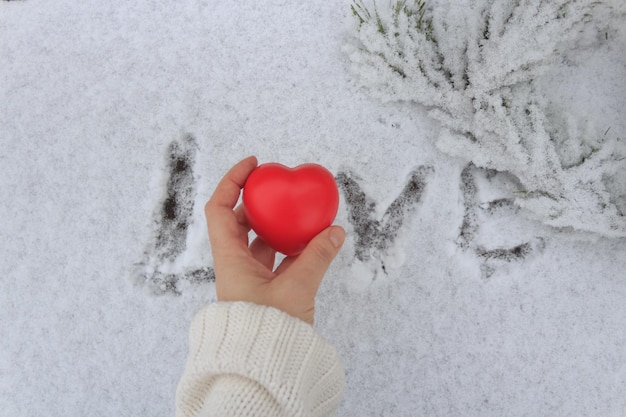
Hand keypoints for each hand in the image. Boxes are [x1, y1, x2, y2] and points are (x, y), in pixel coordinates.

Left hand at [205, 156, 345, 324]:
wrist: (264, 367)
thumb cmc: (269, 330)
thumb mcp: (297, 289)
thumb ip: (317, 257)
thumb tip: (335, 231)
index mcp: (230, 260)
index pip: (220, 208)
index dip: (233, 180)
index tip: (255, 164)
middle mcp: (235, 266)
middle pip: (240, 222)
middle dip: (261, 203)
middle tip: (282, 190)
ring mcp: (248, 279)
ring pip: (259, 242)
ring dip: (279, 227)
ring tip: (301, 215)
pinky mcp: (263, 291)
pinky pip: (275, 260)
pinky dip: (291, 249)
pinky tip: (311, 243)